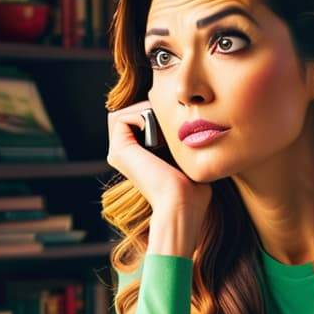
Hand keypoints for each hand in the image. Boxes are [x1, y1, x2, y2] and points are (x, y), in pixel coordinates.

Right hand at [106, 100, 211, 256]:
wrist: (181, 204)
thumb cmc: (192, 191)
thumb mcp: (190, 163)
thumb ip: (185, 148)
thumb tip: (195, 132)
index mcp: (139, 159)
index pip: (143, 122)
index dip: (160, 115)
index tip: (178, 123)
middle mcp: (125, 155)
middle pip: (133, 115)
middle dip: (153, 109)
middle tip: (172, 122)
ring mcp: (119, 153)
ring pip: (127, 113)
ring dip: (147, 111)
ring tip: (165, 127)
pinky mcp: (118, 150)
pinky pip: (122, 118)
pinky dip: (140, 115)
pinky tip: (156, 131)